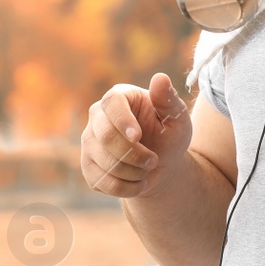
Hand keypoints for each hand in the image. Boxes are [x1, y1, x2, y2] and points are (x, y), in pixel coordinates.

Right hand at [80, 73, 190, 198]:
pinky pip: (103, 182)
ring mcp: (89, 142)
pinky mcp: (88, 167)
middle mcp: (97, 117)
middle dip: (134, 154)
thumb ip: (168, 99)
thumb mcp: (176, 118)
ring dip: (134, 172)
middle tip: (153, 160)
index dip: (122, 121)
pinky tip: (138, 181)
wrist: (161, 164)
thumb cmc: (169, 135)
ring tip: (148, 168)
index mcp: (118, 97)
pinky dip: (127, 187)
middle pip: (105, 137)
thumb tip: (160, 78)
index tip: (138, 137)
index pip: (112, 104)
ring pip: (105, 162)